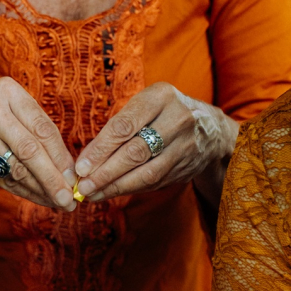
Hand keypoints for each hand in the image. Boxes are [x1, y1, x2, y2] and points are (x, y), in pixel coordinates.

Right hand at [0, 76, 76, 209]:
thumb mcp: (3, 116)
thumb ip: (32, 134)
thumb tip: (67, 168)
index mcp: (6, 91)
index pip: (42, 126)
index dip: (62, 154)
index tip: (76, 175)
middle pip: (32, 148)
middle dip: (54, 176)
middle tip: (71, 196)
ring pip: (19, 167)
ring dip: (42, 188)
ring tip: (59, 202)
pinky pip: (4, 178)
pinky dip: (24, 192)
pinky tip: (38, 199)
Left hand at [74, 82, 237, 201]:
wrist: (210, 128)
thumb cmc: (162, 112)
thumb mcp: (144, 104)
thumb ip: (117, 127)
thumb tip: (86, 158)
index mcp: (161, 96)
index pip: (124, 125)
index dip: (100, 149)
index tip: (81, 166)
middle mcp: (178, 120)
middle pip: (135, 152)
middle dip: (105, 172)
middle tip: (83, 186)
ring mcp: (185, 146)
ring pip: (146, 173)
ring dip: (116, 186)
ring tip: (92, 194)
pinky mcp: (186, 167)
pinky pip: (154, 182)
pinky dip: (130, 189)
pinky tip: (111, 192)